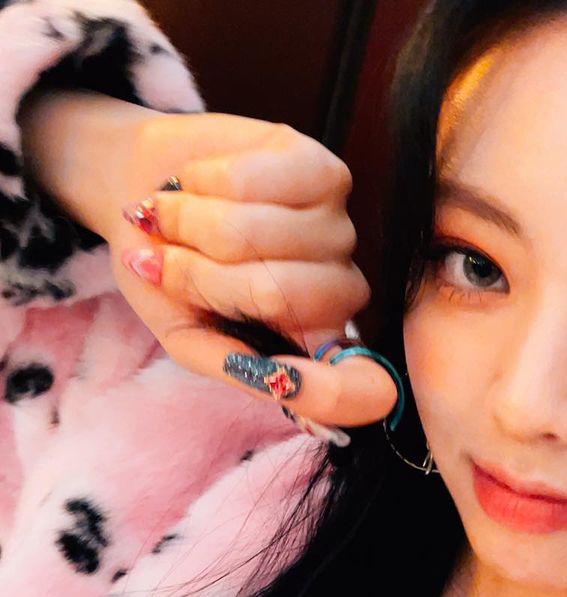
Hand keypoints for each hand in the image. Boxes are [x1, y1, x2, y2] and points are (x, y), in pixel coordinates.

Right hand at [101, 110, 397, 436]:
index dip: (332, 394)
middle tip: (167, 258)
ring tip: (173, 215)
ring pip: (262, 232)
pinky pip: (256, 181)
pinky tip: (201, 181)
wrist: (140, 189)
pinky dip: (207, 180)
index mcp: (314, 345)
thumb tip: (280, 384)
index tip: (287, 383)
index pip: (366, 389)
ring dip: (194, 220)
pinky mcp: (324, 171)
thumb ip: (231, 364)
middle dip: (200, 273)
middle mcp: (339, 293)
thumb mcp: (185, 335)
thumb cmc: (167, 270)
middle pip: (280, 294)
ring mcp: (337, 229)